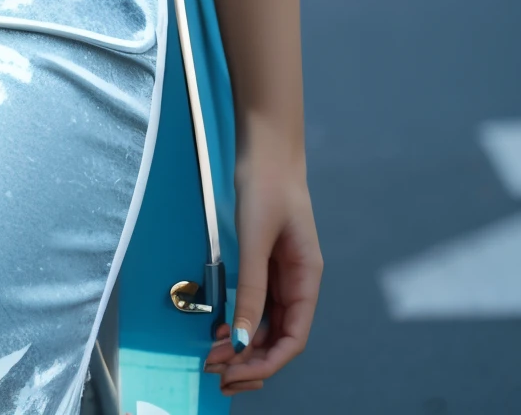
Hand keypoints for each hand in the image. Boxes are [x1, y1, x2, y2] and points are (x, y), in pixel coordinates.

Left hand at [202, 128, 321, 394]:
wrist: (264, 145)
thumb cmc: (266, 186)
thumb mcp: (255, 240)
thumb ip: (251, 290)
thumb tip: (243, 341)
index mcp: (306, 277)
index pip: (293, 338)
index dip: (268, 363)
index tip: (237, 374)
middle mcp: (298, 281)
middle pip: (280, 337)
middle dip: (253, 361)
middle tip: (218, 375)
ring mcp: (281, 272)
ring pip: (267, 324)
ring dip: (244, 346)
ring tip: (214, 359)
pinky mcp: (265, 261)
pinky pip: (257, 304)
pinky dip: (241, 322)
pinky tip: (221, 331)